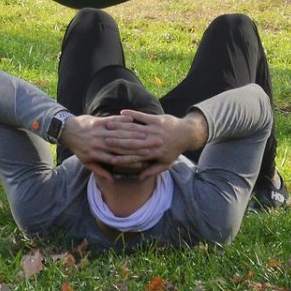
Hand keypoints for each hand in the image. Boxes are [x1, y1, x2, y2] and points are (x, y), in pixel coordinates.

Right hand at [81, 109, 202, 177]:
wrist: (187, 134)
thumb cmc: (174, 150)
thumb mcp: (165, 163)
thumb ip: (152, 171)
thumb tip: (139, 177)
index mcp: (154, 153)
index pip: (135, 155)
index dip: (121, 155)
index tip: (110, 156)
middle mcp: (153, 141)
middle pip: (132, 141)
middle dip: (117, 140)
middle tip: (103, 139)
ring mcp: (155, 129)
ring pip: (135, 128)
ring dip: (121, 127)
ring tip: (109, 126)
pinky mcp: (156, 119)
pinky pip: (142, 116)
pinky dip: (132, 114)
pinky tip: (122, 113)